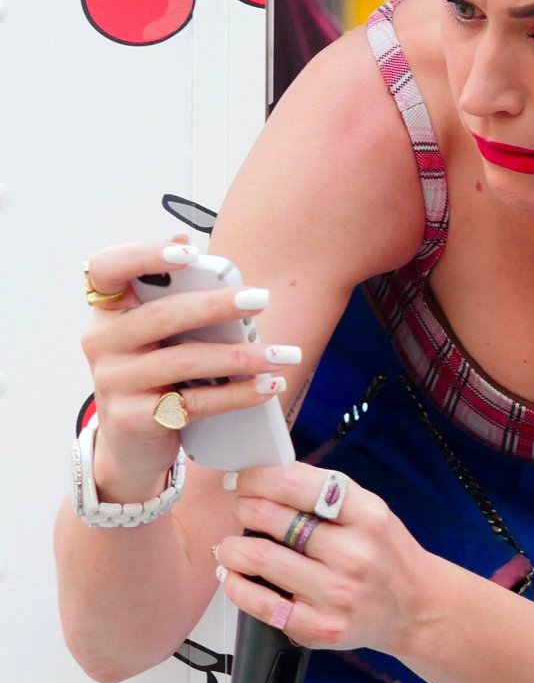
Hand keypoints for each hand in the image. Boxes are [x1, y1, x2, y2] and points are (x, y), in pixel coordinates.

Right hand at [81, 239, 299, 497]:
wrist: (132, 444)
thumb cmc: (154, 374)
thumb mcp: (156, 334)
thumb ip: (171, 292)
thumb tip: (184, 238)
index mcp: (109, 310)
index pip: (106, 268)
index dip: (142, 256)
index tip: (189, 254)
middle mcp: (102, 342)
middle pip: (161, 316)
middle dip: (217, 305)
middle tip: (260, 300)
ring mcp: (113, 383)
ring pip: (184, 361)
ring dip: (240, 356)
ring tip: (282, 355)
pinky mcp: (133, 420)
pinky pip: (194, 403)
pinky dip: (237, 395)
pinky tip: (267, 386)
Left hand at [215, 463, 430, 654]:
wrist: (415, 607)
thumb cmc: (385, 553)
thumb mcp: (369, 508)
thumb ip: (323, 490)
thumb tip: (268, 472)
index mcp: (366, 515)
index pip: (298, 485)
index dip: (259, 478)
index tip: (243, 479)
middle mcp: (354, 554)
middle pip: (274, 520)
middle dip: (244, 508)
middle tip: (239, 508)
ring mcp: (337, 594)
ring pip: (261, 559)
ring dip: (232, 547)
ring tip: (230, 544)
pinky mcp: (321, 627)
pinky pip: (262, 605)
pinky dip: (237, 586)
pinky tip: (234, 575)